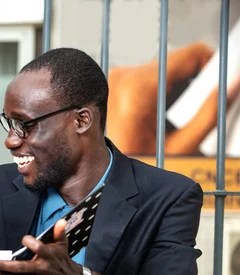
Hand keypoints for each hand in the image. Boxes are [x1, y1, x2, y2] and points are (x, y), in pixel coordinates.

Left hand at [0, 220, 80, 274]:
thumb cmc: (62, 259)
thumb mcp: (63, 244)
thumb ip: (59, 232)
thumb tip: (61, 221)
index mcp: (49, 257)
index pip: (40, 249)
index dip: (32, 244)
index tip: (24, 239)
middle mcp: (39, 269)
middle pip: (18, 268)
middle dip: (1, 266)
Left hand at [107, 42, 239, 154]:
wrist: (98, 170)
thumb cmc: (133, 162)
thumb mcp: (180, 145)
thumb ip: (211, 113)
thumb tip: (234, 84)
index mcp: (140, 87)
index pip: (193, 54)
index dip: (213, 67)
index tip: (220, 84)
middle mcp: (125, 75)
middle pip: (178, 62)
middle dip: (192, 85)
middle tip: (189, 115)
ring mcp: (117, 77)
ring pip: (164, 69)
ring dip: (176, 90)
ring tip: (169, 120)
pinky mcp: (115, 81)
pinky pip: (148, 77)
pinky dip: (160, 92)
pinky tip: (156, 116)